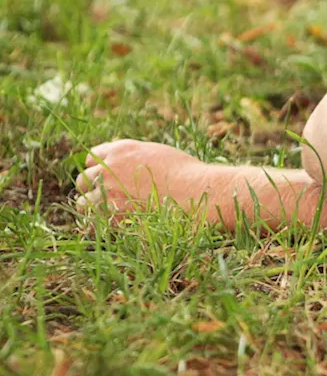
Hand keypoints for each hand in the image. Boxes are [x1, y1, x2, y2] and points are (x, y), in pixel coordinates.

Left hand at [75, 139, 205, 213]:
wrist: (195, 193)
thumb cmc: (185, 173)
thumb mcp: (157, 153)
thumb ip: (133, 157)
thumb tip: (123, 166)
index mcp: (120, 150)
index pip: (91, 157)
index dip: (98, 168)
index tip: (106, 177)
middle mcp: (108, 169)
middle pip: (83, 179)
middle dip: (93, 188)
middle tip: (108, 197)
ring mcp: (107, 192)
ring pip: (83, 202)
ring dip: (93, 207)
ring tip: (111, 213)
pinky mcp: (110, 215)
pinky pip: (90, 222)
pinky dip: (97, 225)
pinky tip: (111, 225)